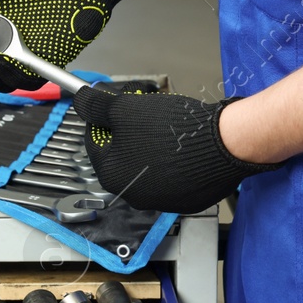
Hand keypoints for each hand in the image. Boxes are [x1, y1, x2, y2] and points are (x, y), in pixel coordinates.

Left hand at [71, 85, 279, 213]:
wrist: (221, 143)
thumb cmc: (169, 128)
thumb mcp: (124, 108)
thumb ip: (96, 107)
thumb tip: (81, 101)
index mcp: (112, 176)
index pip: (95, 144)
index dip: (102, 121)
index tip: (112, 109)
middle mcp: (134, 196)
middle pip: (122, 158)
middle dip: (127, 135)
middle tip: (141, 116)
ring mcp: (163, 201)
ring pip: (148, 169)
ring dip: (150, 149)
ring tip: (165, 128)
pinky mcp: (188, 201)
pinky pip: (173, 178)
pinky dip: (173, 163)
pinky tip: (182, 146)